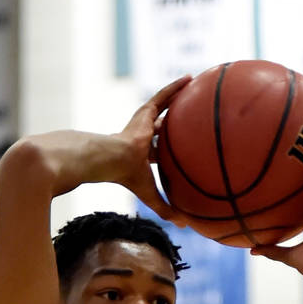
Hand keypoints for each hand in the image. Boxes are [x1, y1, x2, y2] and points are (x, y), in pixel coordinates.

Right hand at [116, 75, 191, 225]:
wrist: (110, 159)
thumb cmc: (127, 177)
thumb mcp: (149, 194)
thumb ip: (166, 208)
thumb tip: (186, 225)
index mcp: (143, 153)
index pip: (159, 149)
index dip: (170, 147)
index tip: (181, 147)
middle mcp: (143, 135)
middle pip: (163, 126)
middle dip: (175, 122)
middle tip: (190, 117)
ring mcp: (143, 123)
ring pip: (164, 107)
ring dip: (177, 98)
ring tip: (193, 87)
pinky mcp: (144, 112)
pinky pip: (164, 95)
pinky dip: (175, 87)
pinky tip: (190, 78)